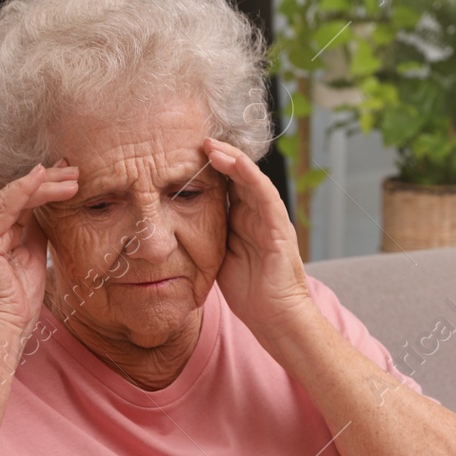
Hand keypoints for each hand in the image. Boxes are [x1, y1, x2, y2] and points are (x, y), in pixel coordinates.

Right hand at [0, 161, 78, 336]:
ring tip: (72, 177)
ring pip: (13, 195)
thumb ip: (37, 233)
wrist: (3, 328)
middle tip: (76, 169)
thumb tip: (51, 211)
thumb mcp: (34, 258)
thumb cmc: (17, 302)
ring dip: (45, 183)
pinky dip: (24, 190)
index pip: (23, 200)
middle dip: (49, 179)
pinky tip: (42, 178)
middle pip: (19, 193)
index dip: (47, 185)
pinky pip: (4, 207)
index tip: (72, 176)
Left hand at [202, 138, 316, 346]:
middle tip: (198, 139)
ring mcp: (270, 219)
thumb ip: (207, 235)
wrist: (275, 317)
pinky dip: (250, 177)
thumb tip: (176, 221)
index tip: (185, 153)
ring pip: (251, 179)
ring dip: (233, 160)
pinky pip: (265, 195)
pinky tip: (236, 163)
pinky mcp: (279, 228)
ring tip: (212, 145)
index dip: (210, 168)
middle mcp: (258, 215)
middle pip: (239, 176)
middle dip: (220, 156)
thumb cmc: (249, 291)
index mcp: (243, 220)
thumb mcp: (219, 256)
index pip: (227, 185)